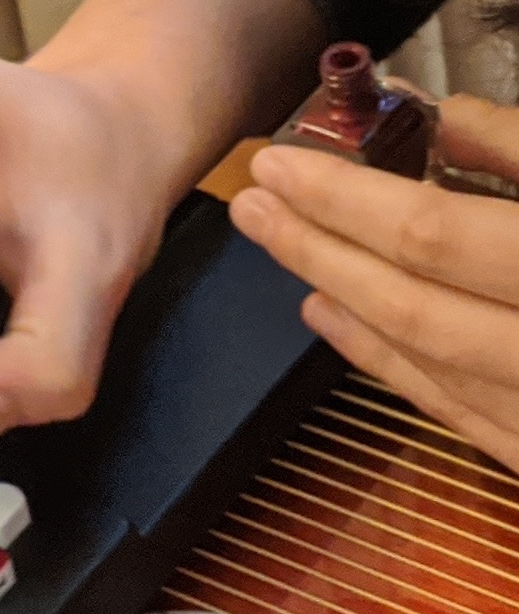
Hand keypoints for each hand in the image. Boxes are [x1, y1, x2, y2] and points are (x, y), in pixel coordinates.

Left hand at [230, 96, 518, 475]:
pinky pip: (448, 402)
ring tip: (279, 246)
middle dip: (318, 248)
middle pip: (406, 299)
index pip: (433, 237)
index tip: (279, 168)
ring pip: (421, 355)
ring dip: (340, 296)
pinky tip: (330, 317)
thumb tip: (450, 121)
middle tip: (252, 206)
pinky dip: (382, 354)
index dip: (347, 200)